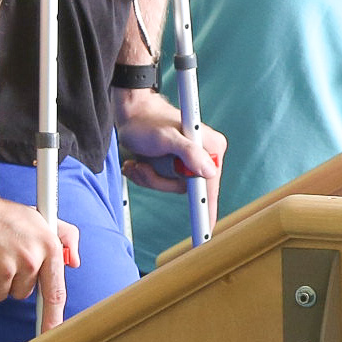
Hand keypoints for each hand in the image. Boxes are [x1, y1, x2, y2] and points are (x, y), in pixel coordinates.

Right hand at [0, 193, 80, 328]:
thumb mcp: (38, 218)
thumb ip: (63, 235)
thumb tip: (74, 261)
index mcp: (47, 247)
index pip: (55, 291)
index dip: (55, 317)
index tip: (53, 333)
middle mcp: (29, 260)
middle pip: (22, 292)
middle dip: (11, 279)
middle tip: (0, 255)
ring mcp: (4, 269)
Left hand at [116, 88, 226, 220]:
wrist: (130, 112)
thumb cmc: (147, 121)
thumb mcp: (166, 137)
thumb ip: (189, 153)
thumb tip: (209, 173)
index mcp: (211, 147)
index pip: (210, 184)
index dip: (208, 207)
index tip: (207, 229)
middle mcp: (203, 156)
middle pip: (186, 188)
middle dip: (160, 181)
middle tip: (144, 167)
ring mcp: (188, 161)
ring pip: (170, 186)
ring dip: (149, 178)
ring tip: (138, 162)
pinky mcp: (174, 164)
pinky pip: (161, 182)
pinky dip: (145, 175)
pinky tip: (137, 162)